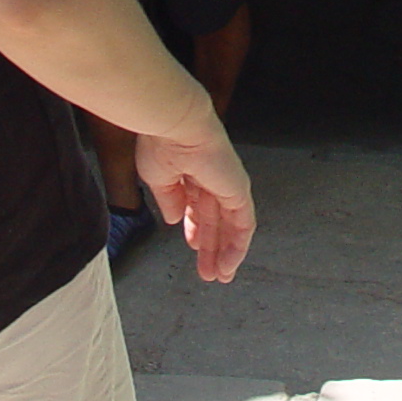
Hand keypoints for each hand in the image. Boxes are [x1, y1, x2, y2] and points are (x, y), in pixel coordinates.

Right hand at [136, 121, 254, 282]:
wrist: (175, 124)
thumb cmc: (161, 143)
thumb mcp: (158, 179)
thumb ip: (169, 200)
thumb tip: (172, 219)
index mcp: (191, 173)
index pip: (198, 207)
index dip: (196, 229)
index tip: (193, 247)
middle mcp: (212, 179)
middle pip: (215, 220)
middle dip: (211, 247)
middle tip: (208, 273)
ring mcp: (227, 184)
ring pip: (230, 226)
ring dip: (225, 253)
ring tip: (219, 276)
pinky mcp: (238, 190)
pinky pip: (243, 224)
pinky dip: (237, 246)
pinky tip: (228, 264)